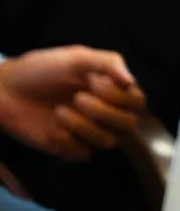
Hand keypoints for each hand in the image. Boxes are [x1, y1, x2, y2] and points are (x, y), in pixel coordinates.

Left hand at [0, 46, 147, 161]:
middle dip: (104, 112)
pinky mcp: (67, 148)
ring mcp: (85, 131)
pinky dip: (69, 141)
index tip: (96, 83)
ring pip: (107, 141)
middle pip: (128, 124)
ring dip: (84, 127)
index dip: (122, 97)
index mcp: (108, 87)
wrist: (4, 91)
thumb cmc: (40, 69)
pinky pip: (82, 153)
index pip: (136, 100)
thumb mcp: (74, 57)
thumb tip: (131, 81)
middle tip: (78, 98)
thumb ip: (107, 63)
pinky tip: (52, 129)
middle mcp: (103, 111)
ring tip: (60, 112)